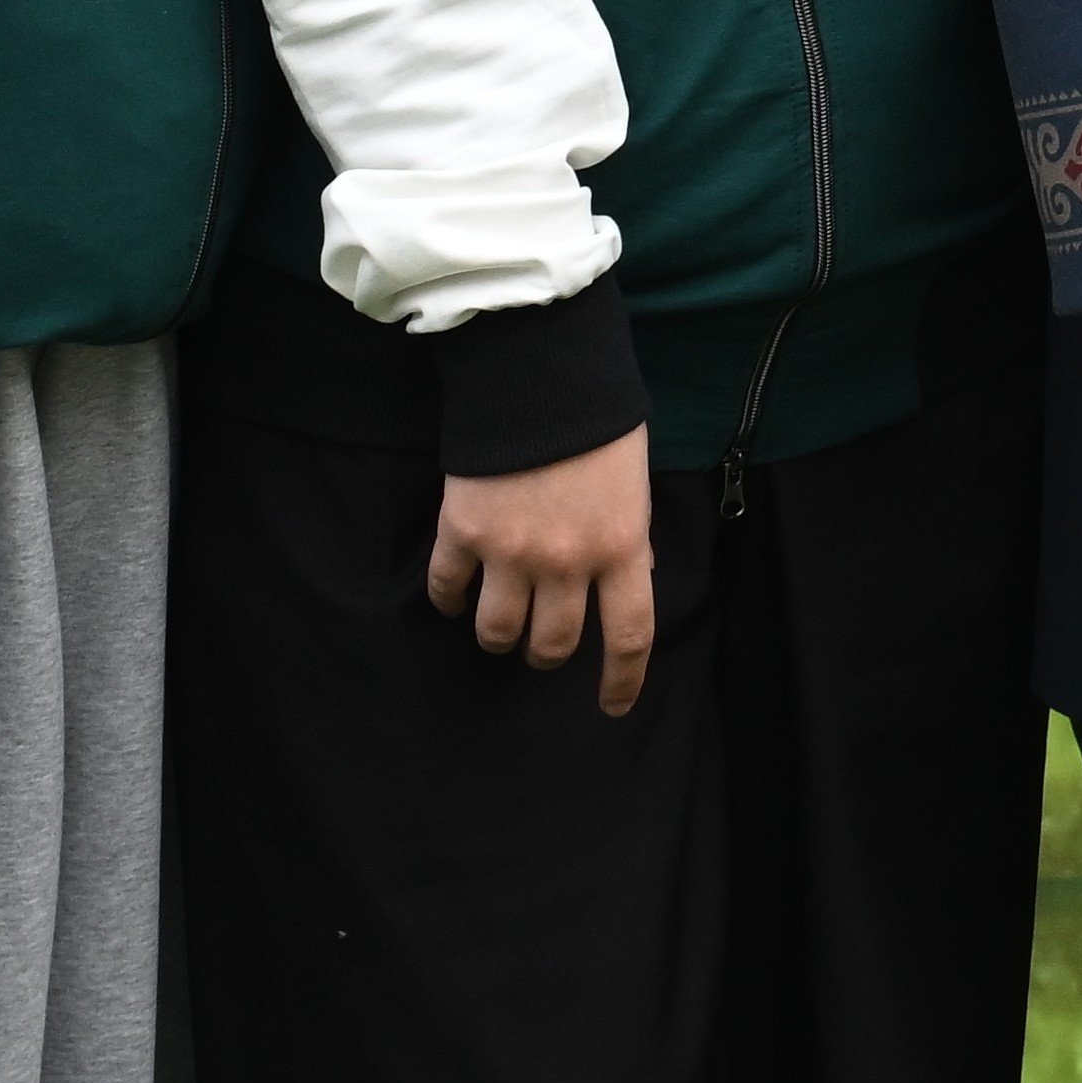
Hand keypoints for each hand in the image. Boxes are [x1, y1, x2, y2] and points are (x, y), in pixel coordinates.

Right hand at [428, 428, 659, 716]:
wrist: (539, 376)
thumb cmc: (597, 426)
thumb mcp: (634, 486)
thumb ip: (629, 537)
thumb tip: (631, 579)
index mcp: (622, 546)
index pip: (630, 634)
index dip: (623, 680)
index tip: (613, 706)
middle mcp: (566, 561)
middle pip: (554, 644)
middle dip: (548, 652)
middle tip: (544, 643)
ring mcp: (510, 552)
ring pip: (497, 632)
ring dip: (499, 636)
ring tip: (501, 622)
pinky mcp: (461, 534)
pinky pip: (446, 591)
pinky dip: (449, 600)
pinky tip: (456, 594)